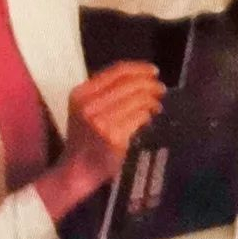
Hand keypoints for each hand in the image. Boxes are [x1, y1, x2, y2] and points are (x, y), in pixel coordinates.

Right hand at [35, 60, 164, 219]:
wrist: (77, 170)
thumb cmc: (84, 138)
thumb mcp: (84, 109)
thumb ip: (104, 92)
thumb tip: (139, 78)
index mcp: (81, 93)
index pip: (115, 71)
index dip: (139, 68)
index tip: (153, 71)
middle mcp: (89, 105)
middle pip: (129, 84)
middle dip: (149, 84)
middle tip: (160, 89)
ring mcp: (101, 121)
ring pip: (137, 99)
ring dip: (151, 100)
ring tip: (156, 105)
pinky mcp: (113, 136)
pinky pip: (139, 116)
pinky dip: (148, 114)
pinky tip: (149, 117)